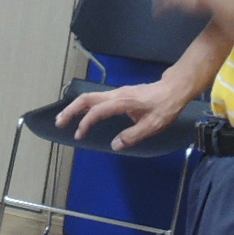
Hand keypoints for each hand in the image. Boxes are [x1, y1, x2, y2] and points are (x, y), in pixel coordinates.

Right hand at [54, 64, 198, 152]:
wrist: (174, 89)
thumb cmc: (164, 107)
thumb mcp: (152, 125)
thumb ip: (132, 136)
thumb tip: (115, 145)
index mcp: (122, 102)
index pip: (97, 111)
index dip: (85, 123)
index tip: (79, 135)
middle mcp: (115, 95)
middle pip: (86, 99)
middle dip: (70, 110)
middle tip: (59, 123)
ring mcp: (116, 93)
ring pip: (90, 97)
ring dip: (76, 107)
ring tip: (65, 118)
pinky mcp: (119, 95)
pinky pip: (97, 99)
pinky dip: (85, 106)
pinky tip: (82, 114)